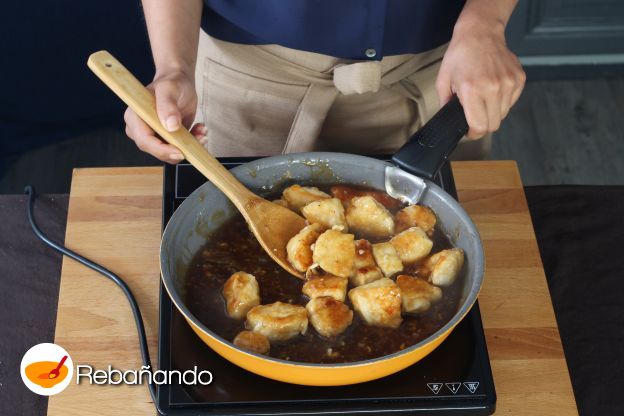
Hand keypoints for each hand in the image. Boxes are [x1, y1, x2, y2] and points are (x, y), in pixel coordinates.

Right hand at [124, 70, 205, 162]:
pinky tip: (199, 130)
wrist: (180, 82)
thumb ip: (167, 105)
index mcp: (135, 116)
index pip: (144, 140)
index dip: (161, 149)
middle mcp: (142, 129)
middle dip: (179, 150)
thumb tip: (171, 125)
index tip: (179, 151)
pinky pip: (178, 149)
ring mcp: (154, 135)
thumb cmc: (172, 82)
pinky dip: (192, 143)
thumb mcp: (169, 89)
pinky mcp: (167, 139)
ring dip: (189, 147)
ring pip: (170, 153)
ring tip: (201, 131)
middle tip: (198, 139)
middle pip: (156, 151)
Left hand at [436, 18, 524, 138]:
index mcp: (472, 90)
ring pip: (503, 114)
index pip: (480, 126)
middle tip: (475, 116)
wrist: (480, 32)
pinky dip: (502, 101)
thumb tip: (449, 121)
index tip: (469, 131)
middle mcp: (493, 88)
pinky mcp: (519, 79)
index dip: (473, 133)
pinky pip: (511, 102)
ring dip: (493, 112)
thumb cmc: (460, 55)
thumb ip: (445, 104)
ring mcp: (508, 83)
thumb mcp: (443, 80)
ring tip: (483, 98)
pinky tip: (493, 89)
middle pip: (493, 124)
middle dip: (483, 125)